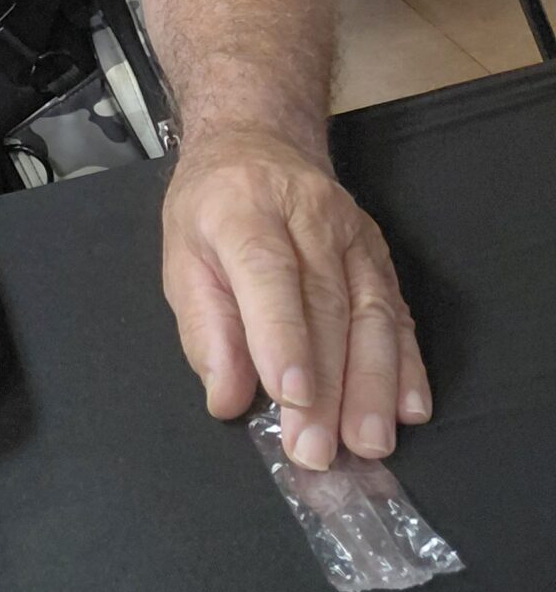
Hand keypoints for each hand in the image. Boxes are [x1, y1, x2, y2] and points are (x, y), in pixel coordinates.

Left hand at [161, 129, 430, 470]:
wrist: (257, 142)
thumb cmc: (211, 210)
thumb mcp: (182, 258)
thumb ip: (205, 330)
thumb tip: (227, 398)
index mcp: (243, 210)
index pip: (269, 274)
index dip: (281, 336)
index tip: (290, 396)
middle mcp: (307, 216)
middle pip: (325, 304)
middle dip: (326, 384)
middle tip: (318, 449)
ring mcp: (352, 234)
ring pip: (371, 312)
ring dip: (374, 385)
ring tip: (368, 443)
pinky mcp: (381, 253)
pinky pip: (398, 312)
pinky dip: (407, 364)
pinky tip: (409, 409)